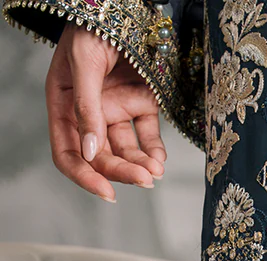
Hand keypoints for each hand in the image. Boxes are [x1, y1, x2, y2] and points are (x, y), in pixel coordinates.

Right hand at [46, 23, 165, 201]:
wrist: (122, 6)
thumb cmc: (92, 27)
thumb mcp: (84, 64)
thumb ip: (86, 107)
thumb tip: (89, 151)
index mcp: (64, 106)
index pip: (68, 153)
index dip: (84, 176)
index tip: (105, 192)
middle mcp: (88, 114)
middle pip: (101, 157)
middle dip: (120, 172)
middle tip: (143, 180)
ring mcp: (115, 111)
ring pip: (126, 151)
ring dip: (140, 165)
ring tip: (154, 172)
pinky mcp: (140, 104)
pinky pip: (147, 136)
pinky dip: (154, 151)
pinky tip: (159, 160)